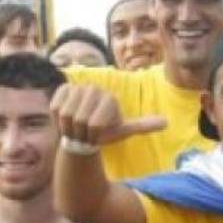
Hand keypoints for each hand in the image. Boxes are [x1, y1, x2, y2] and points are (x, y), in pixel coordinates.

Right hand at [49, 84, 166, 145]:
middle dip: (80, 132)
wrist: (83, 132)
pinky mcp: (62, 89)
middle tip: (84, 132)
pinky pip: (56, 107)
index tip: (96, 134)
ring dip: (68, 126)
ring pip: (67, 113)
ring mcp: (77, 87)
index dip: (93, 135)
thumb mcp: (122, 131)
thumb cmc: (104, 133)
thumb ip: (142, 125)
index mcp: (109, 98)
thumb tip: (167, 123)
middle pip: (81, 119)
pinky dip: (57, 118)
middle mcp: (94, 89)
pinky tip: (64, 117)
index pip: (95, 124)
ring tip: (75, 126)